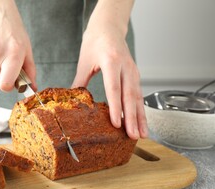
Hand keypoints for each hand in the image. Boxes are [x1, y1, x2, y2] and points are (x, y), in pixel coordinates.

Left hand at [72, 0, 147, 139]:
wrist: (108, 27)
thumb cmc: (94, 42)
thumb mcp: (84, 62)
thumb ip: (80, 82)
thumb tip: (72, 102)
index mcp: (111, 61)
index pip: (114, 88)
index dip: (116, 107)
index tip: (116, 124)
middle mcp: (126, 66)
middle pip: (130, 95)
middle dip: (132, 118)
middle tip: (133, 136)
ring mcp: (133, 70)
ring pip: (138, 97)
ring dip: (141, 117)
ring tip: (142, 134)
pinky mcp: (135, 74)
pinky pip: (139, 94)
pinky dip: (141, 109)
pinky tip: (141, 121)